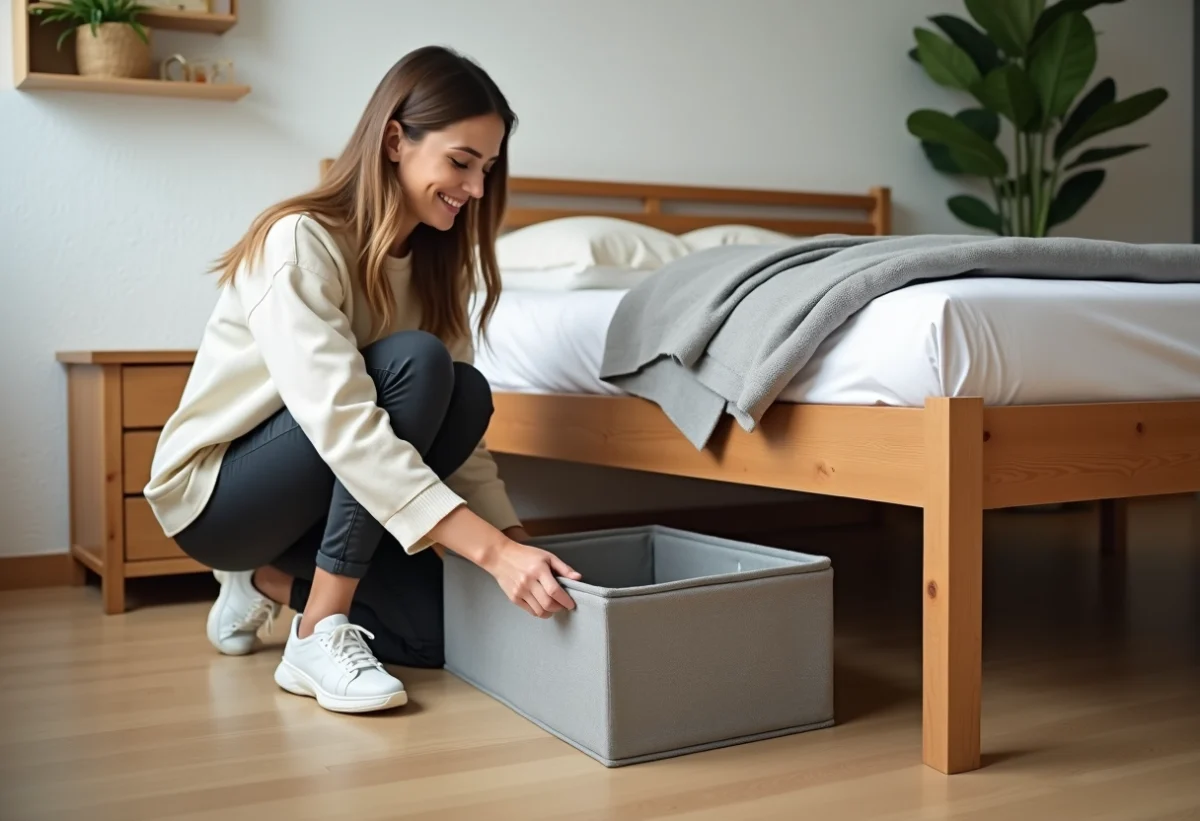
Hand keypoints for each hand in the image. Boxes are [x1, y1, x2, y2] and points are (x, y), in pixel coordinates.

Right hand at [427, 508, 581, 617]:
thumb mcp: (547, 556)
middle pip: (548, 603)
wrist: (500, 556)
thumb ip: (563, 568)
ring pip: (539, 610)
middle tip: (563, 605)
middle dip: (559, 608)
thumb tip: (578, 578)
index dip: (565, 600)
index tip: (571, 604)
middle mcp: (528, 582)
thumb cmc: (525, 555)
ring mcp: (520, 591)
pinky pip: (530, 611)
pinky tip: (542, 606)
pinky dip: (539, 612)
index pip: (555, 591)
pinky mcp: (513, 598)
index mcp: (539, 570)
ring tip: (553, 606)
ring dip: (550, 612)